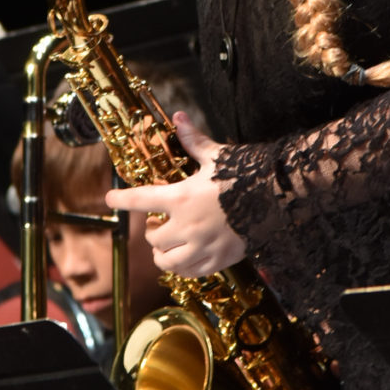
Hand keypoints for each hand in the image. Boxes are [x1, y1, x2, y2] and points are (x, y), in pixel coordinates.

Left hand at [108, 114, 244, 276]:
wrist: (279, 197)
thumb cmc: (246, 173)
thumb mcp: (217, 156)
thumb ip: (193, 141)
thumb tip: (179, 117)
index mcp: (182, 198)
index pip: (141, 200)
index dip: (121, 200)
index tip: (110, 199)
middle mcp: (187, 226)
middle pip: (152, 238)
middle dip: (151, 231)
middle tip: (159, 222)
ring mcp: (203, 246)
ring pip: (166, 261)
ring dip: (163, 253)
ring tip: (170, 242)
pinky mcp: (218, 260)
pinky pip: (189, 273)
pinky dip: (183, 267)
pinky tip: (187, 255)